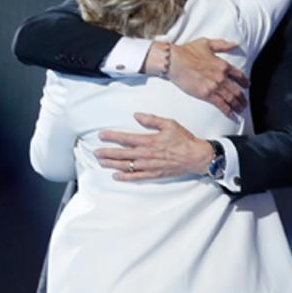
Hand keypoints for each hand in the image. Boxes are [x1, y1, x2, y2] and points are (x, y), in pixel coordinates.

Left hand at [96, 113, 214, 180]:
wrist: (195, 157)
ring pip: (126, 166)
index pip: (125, 138)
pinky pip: (136, 177)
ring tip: (101, 162)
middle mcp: (146, 154)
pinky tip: (116, 176)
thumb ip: (151, 119)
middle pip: (122, 154)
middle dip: (107, 153)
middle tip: (96, 152)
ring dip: (112, 164)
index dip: (111, 137)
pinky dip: (125, 177)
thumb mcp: (169, 124)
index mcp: (149, 141)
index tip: (101, 135)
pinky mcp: (154, 174)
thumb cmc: (183, 139)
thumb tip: (136, 115)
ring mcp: (149, 166)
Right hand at [168, 38, 248, 116]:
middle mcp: (222, 76)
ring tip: (240, 110)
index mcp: (223, 64)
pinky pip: (221, 104)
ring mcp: (215, 86)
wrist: (175, 61)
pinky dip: (228, 111)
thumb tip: (234, 44)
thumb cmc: (187, 51)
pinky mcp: (206, 94)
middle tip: (244, 103)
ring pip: (231, 99)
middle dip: (242, 98)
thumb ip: (222, 44)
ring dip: (237, 106)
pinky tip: (232, 114)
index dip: (244, 82)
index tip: (247, 86)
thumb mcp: (207, 43)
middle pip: (237, 90)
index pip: (239, 75)